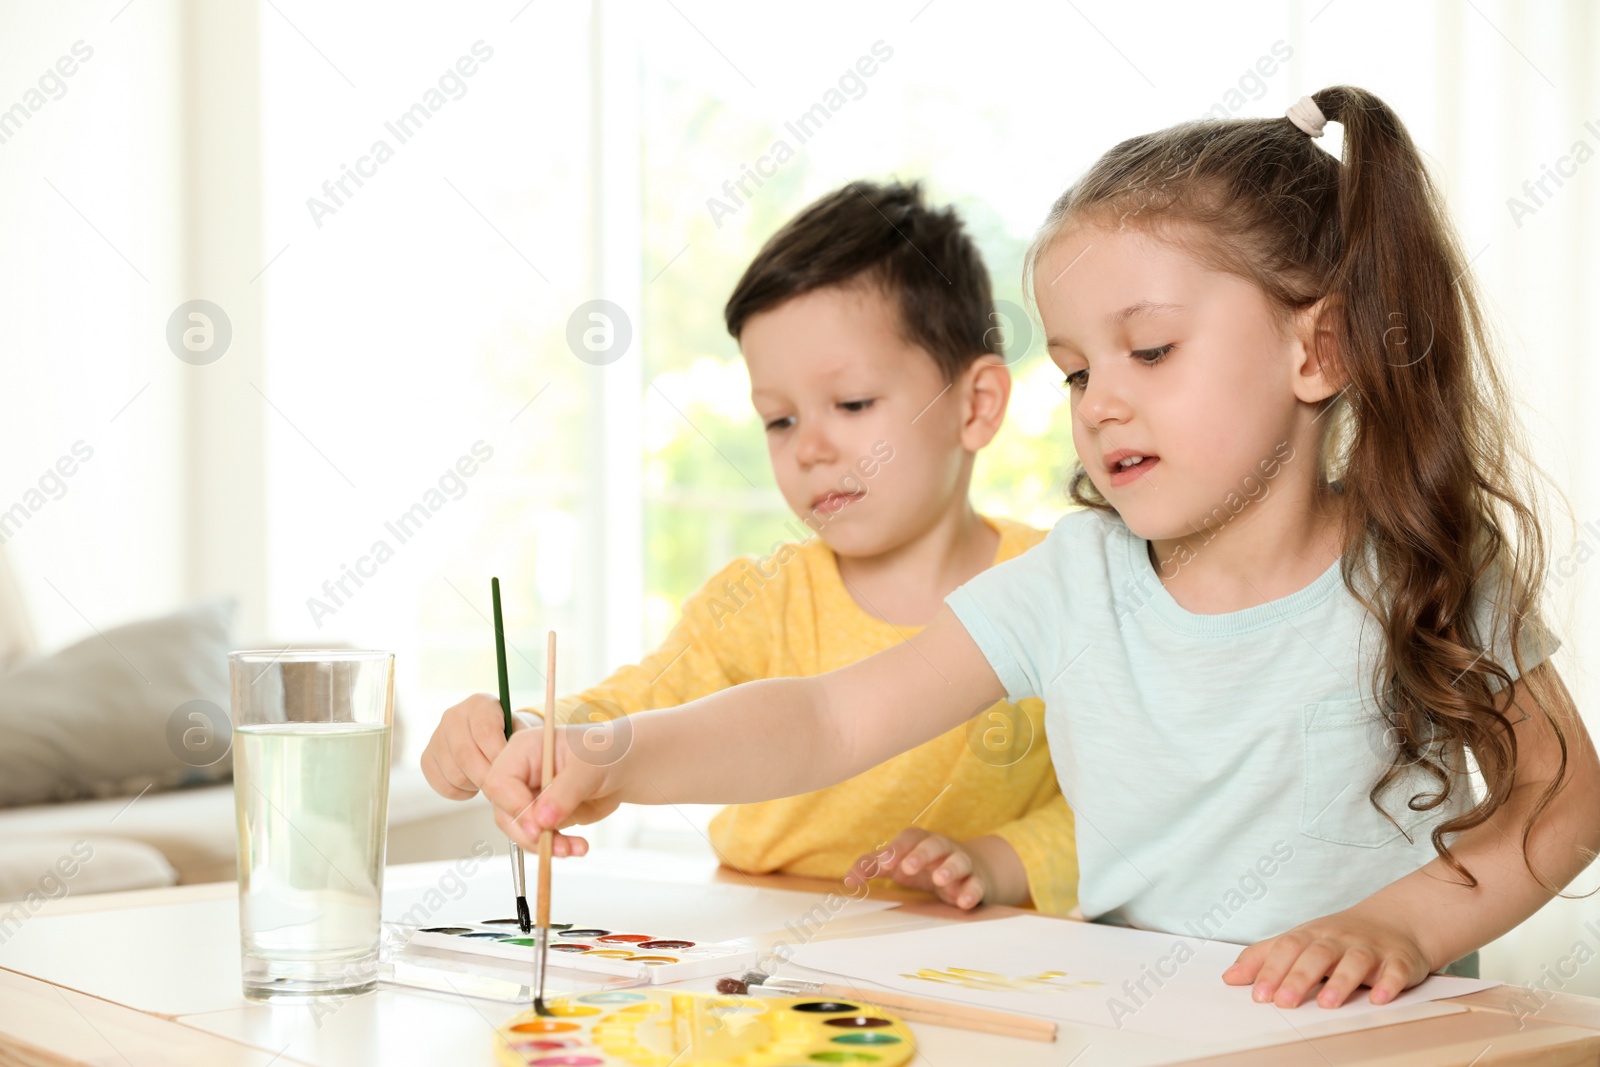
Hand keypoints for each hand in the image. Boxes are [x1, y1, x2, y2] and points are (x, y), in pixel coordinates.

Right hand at [420, 693, 526, 799]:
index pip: (485, 732)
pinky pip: (443, 785)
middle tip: (501, 788)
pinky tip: (474, 785)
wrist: (493, 738)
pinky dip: (461, 792)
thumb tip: (517, 768)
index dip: (498, 757)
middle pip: (466, 755)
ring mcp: (436, 736)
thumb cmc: (511, 737)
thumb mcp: (521, 734)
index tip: (511, 773)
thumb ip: (521, 746)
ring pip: (454, 773)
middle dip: (487, 778)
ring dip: (475, 785)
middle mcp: (453, 715)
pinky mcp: (427, 758)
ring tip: (489, 782)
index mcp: (480, 703)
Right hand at [481, 722, 624, 856]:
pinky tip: (576, 847)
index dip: (515, 807)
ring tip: (574, 848)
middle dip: (529, 833)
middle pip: (504, 810)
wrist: (621, 768)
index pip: (500, 781)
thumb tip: (541, 820)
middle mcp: (519, 774)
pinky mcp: (539, 816)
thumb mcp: (588, 767)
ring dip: (543, 845)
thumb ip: (564, 792)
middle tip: (558, 845)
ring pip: (518, 829)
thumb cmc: (604, 753)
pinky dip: (554, 847)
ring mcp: (527, 796)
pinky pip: (536, 838)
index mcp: (523, 750)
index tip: (539, 827)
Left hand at [845, 829, 991, 908]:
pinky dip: (972, 891)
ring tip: (940, 880)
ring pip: (959, 861)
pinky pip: (977, 884)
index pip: (910, 838)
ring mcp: (962, 864)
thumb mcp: (899, 864)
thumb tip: (849, 880)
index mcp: (921, 842)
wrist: (969, 872)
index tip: (884, 864)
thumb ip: (873, 867)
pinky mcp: (977, 882)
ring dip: (950, 869)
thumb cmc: (925, 866)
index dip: (897, 848)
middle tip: (908, 868)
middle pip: (935, 844)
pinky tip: (963, 902)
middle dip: (922, 854)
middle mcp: (943, 849)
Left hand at [1223, 907, 1432, 1007]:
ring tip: (1326, 1002)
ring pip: (1355, 961)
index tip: (1258, 995)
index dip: (1271, 970)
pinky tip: (1379, 998)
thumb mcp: (1299, 941)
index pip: (1287, 949)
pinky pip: (1396, 970)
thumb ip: (1263, 957)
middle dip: (1299, 978)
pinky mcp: (1399, 960)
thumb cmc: (1337, 938)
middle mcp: (1338, 940)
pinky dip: (1389, 983)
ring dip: (1341, 981)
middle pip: (1317, 955)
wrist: (1395, 921)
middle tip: (1284, 1003)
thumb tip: (1229, 977)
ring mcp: (1370, 949)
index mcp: (1311, 936)